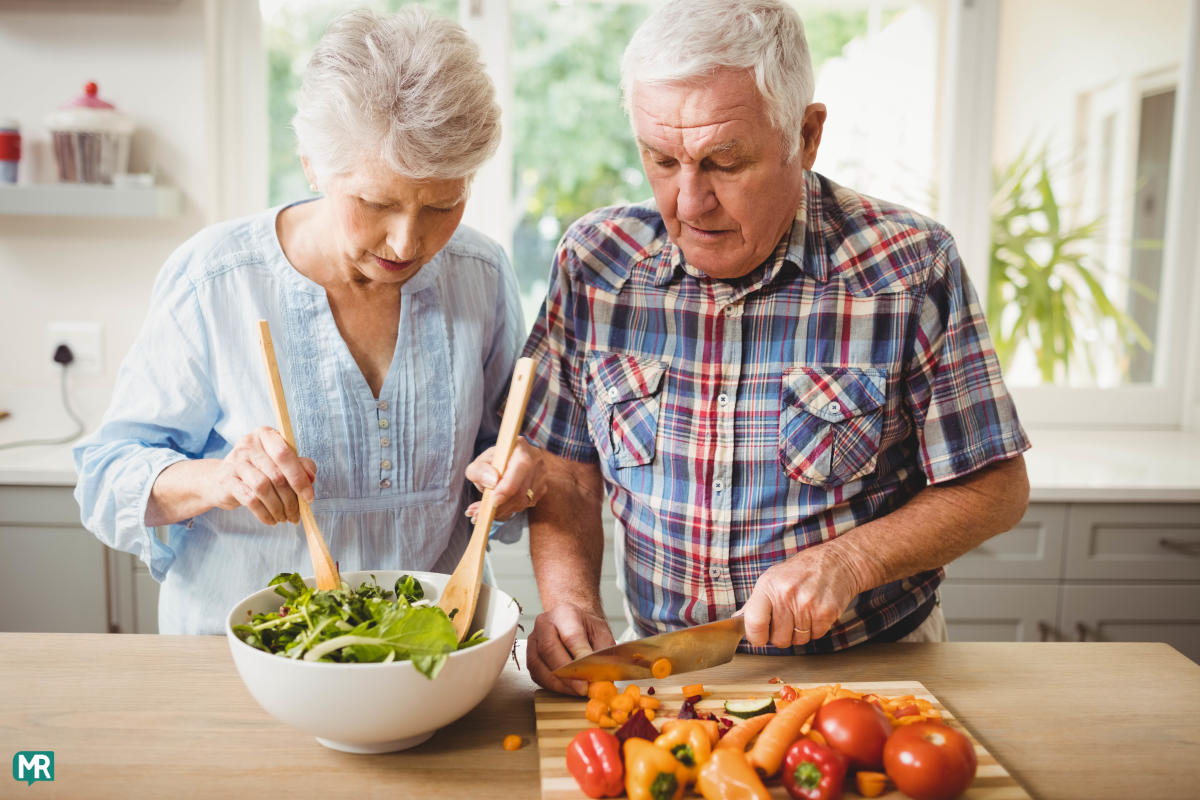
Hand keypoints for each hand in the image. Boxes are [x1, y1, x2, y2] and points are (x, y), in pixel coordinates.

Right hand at [209, 427, 316, 524]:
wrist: (221, 479)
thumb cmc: (258, 469)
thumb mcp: (280, 463)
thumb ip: (300, 466)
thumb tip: (311, 477)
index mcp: (266, 435)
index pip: (285, 454)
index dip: (300, 478)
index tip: (309, 497)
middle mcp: (248, 444)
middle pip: (276, 474)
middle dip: (291, 499)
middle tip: (296, 514)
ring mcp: (235, 461)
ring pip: (263, 488)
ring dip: (278, 508)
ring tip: (284, 518)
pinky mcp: (226, 480)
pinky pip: (250, 500)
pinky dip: (264, 513)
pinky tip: (271, 519)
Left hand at [464, 437, 545, 521]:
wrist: (505, 465)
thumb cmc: (490, 464)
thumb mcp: (478, 464)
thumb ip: (480, 471)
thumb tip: (493, 481)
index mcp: (520, 447)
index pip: (520, 467)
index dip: (508, 486)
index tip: (493, 501)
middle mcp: (535, 459)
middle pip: (521, 490)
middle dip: (499, 505)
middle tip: (476, 514)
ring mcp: (541, 475)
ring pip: (522, 501)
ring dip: (500, 510)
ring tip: (478, 513)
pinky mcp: (541, 489)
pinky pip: (524, 505)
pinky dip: (507, 510)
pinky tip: (495, 508)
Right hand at [527, 603, 615, 695]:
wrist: (571, 623)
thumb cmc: (585, 627)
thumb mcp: (602, 634)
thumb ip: (604, 653)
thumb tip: (603, 675)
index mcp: (564, 614)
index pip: (571, 636)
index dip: (580, 656)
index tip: (590, 673)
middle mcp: (544, 624)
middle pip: (549, 649)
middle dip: (567, 674)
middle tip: (583, 688)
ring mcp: (533, 641)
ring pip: (539, 665)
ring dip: (560, 683)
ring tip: (578, 691)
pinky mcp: (530, 657)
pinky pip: (537, 675)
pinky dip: (553, 686)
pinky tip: (567, 689)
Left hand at [739, 543, 862, 648]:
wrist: (836, 562)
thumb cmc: (801, 571)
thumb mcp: (772, 579)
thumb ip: (754, 603)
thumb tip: (736, 621)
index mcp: (768, 586)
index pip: (754, 622)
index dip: (756, 636)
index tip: (759, 636)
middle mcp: (787, 595)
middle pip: (778, 638)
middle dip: (781, 635)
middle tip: (786, 621)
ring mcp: (808, 604)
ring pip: (798, 640)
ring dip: (799, 633)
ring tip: (802, 613)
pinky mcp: (826, 612)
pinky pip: (816, 636)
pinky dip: (815, 629)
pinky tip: (815, 613)